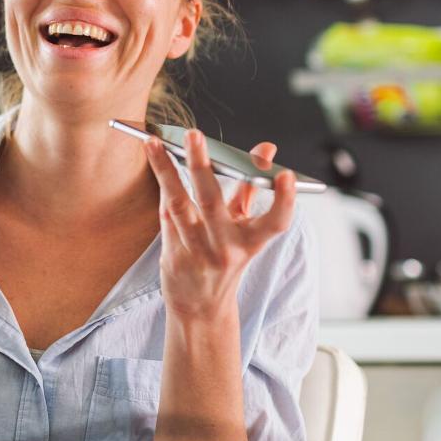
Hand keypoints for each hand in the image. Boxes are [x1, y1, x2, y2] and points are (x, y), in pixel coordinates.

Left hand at [145, 130, 294, 321]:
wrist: (201, 306)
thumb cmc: (226, 256)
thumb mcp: (245, 228)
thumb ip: (252, 188)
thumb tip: (266, 149)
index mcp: (252, 242)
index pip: (276, 223)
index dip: (285, 201)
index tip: (287, 176)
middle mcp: (226, 248)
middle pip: (212, 202)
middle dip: (201, 165)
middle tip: (193, 134)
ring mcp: (196, 252)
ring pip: (178, 204)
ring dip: (164, 170)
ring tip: (153, 142)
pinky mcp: (173, 254)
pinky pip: (165, 213)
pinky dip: (162, 186)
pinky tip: (156, 160)